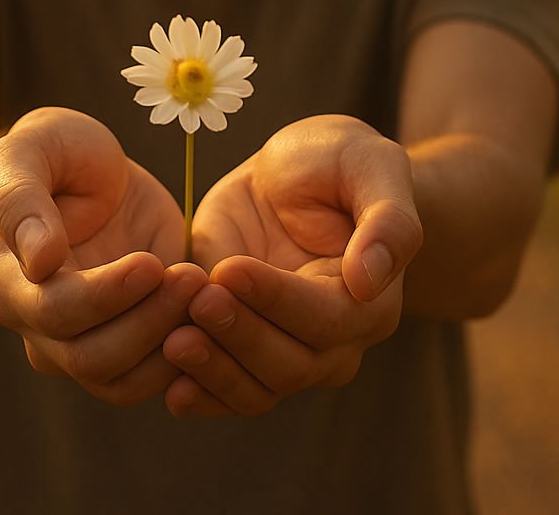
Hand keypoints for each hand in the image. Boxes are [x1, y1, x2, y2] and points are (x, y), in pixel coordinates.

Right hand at [0, 107, 205, 406]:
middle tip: (193, 276)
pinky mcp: (132, 347)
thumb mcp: (32, 151)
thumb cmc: (55, 155)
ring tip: (205, 288)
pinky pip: (156, 380)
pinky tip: (213, 315)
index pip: (56, 312)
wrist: (88, 175)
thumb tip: (39, 263)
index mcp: (13, 286)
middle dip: (149, 322)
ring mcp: (86, 346)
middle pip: (93, 359)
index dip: (107, 295)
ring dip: (172, 345)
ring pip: (124, 382)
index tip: (152, 261)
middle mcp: (42, 331)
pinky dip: (189, 360)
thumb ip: (21, 200)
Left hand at [164, 115, 423, 416]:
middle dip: (239, 336)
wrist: (299, 173)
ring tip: (172, 340)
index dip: (276, 300)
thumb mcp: (372, 166)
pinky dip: (200, 395)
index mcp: (370, 302)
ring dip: (214, 371)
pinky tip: (169, 386)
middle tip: (197, 300)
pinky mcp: (244, 348)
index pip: (326, 319)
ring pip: (257, 389)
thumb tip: (369, 281)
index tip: (229, 269)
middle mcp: (335, 341)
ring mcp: (289, 351)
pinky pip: (227, 393)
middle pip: (289, 365)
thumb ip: (388, 221)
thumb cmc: (342, 162)